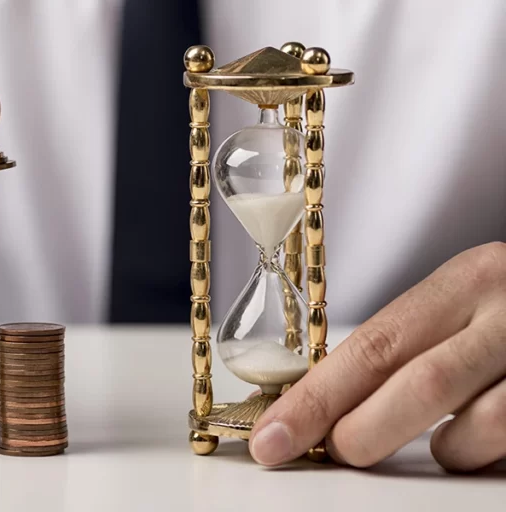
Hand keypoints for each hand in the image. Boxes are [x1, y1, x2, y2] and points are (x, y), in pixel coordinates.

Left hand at [249, 242, 505, 471]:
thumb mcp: (460, 307)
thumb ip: (403, 347)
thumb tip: (317, 405)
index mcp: (469, 278)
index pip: (373, 344)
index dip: (316, 398)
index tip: (273, 437)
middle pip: (418, 384)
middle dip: (360, 430)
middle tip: (333, 452)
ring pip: (475, 429)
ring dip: (440, 449)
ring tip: (439, 439)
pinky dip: (484, 456)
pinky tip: (486, 437)